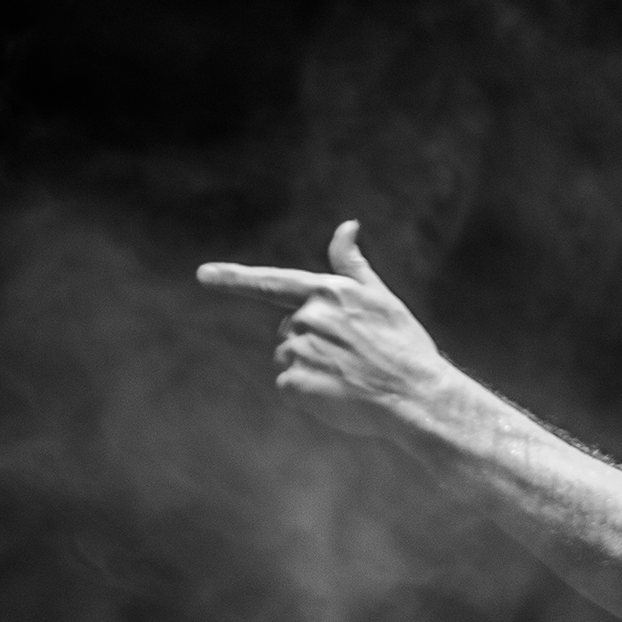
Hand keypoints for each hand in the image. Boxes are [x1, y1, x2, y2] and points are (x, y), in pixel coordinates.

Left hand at [197, 221, 446, 439]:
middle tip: (355, 359)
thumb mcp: (381, 299)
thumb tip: (347, 225)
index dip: (234, 279)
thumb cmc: (405, 348)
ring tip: (350, 377)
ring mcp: (300, 350)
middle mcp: (308, 317)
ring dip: (311, 369)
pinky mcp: (295, 383)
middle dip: (314, 343)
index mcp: (328, 292)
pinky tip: (339, 396)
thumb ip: (353, 264)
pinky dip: (308, 395)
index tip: (204, 275)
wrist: (418, 397)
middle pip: (290, 330)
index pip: (272, 281)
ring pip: (288, 359)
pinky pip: (288, 387)